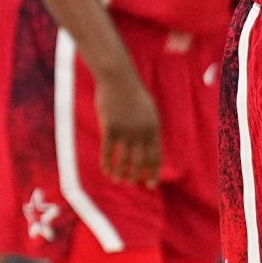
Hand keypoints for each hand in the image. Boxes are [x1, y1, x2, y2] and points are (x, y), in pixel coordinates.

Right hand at [94, 62, 162, 186]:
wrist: (118, 78)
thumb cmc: (132, 93)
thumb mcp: (148, 110)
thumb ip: (149, 129)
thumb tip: (149, 148)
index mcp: (153, 128)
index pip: (156, 156)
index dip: (153, 172)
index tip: (150, 184)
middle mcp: (141, 132)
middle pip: (140, 161)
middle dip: (136, 176)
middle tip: (131, 183)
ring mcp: (125, 130)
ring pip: (123, 159)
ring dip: (120, 172)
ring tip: (117, 180)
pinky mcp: (110, 127)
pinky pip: (108, 151)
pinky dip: (107, 163)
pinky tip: (106, 171)